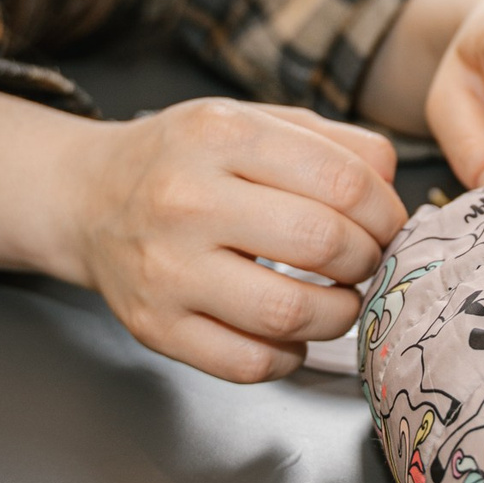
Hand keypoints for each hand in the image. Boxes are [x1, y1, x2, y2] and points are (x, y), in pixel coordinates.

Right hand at [65, 101, 407, 380]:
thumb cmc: (185, 160)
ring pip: (290, 313)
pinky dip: (290, 355)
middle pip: (323, 243)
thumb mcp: (251, 119)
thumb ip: (332, 143)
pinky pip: (250, 363)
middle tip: (365, 259)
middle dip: (367, 258)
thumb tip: (395, 186)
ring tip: (339, 298)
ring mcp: (167, 269)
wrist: (88, 198)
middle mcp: (187, 200)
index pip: (342, 180)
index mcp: (220, 134)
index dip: (384, 210)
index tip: (387, 222)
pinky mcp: (155, 327)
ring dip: (339, 313)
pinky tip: (291, 332)